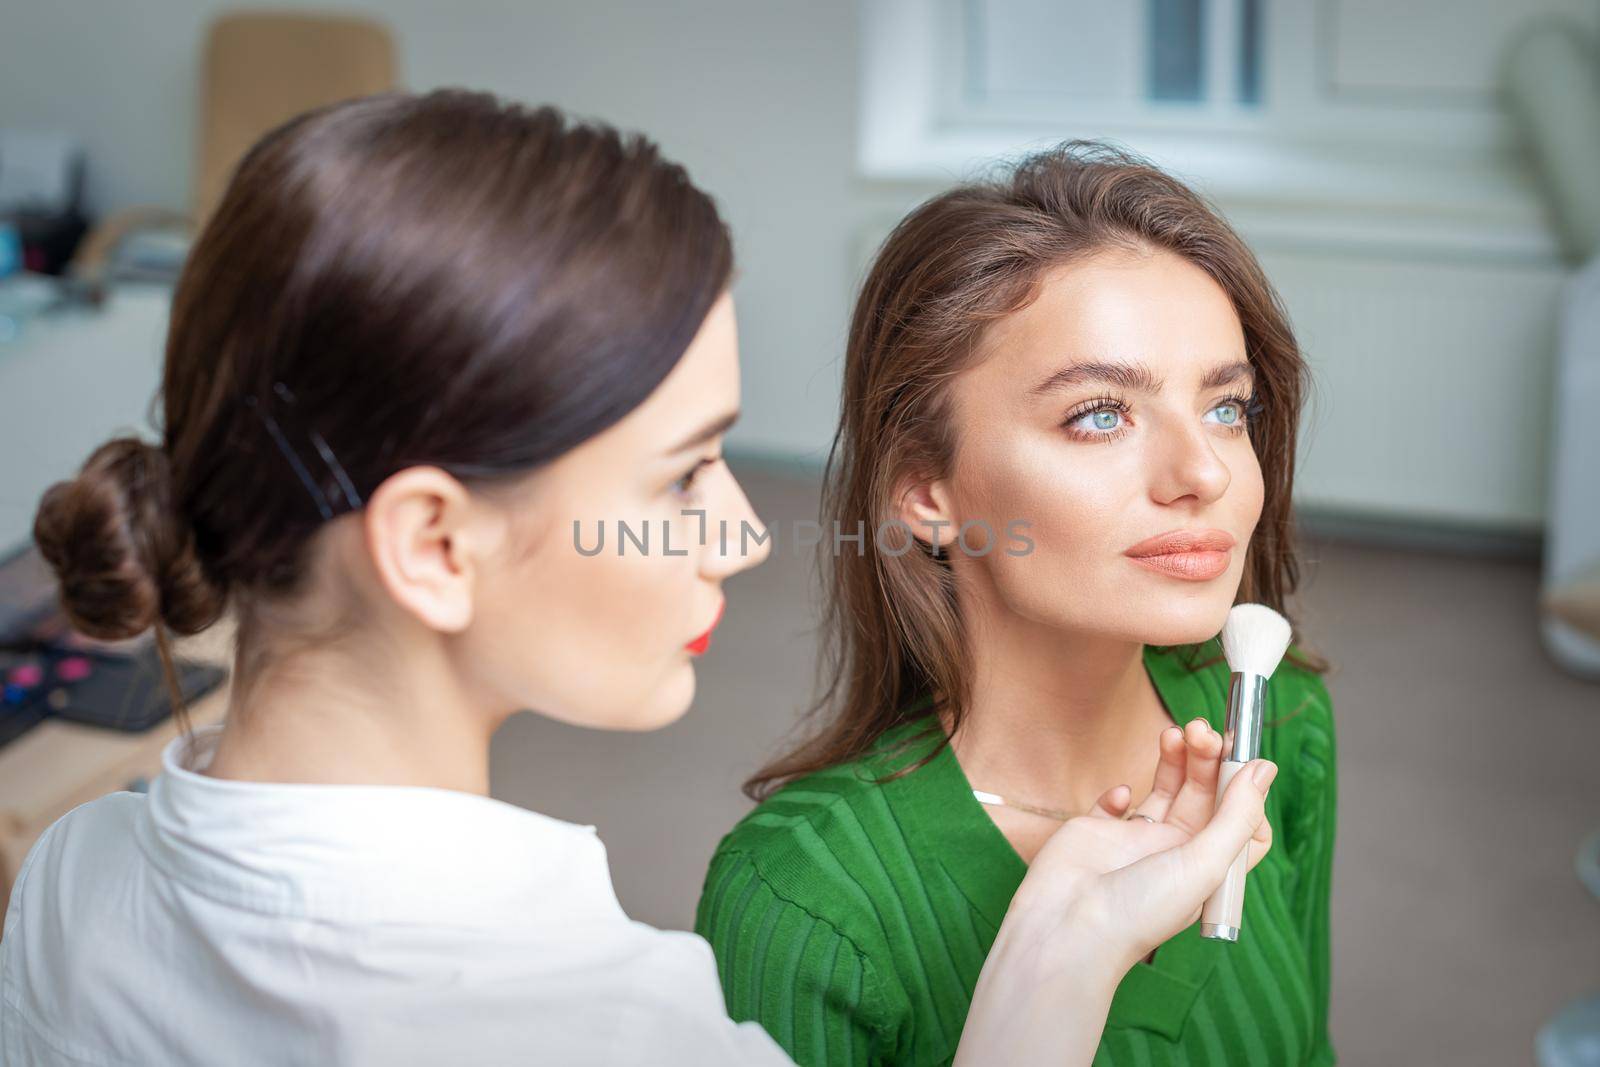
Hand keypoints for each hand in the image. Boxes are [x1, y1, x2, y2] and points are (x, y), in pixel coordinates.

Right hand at [1011, 717, 1276, 975]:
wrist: (1068, 925)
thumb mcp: (1205, 864)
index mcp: (1209, 869)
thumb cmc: (1140, 910)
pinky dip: (1121, 791)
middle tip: (1201, 730)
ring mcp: (1137, 842)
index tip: (1241, 762)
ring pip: (1166, 789)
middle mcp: (1176, 854)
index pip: (1241, 824)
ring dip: (1175, 759)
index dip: (1246, 792)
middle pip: (1204, 796)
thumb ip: (1236, 815)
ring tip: (1175, 733)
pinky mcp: (1099, 832)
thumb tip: (1265, 768)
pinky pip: (1117, 803)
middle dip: (1207, 759)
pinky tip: (1123, 795)